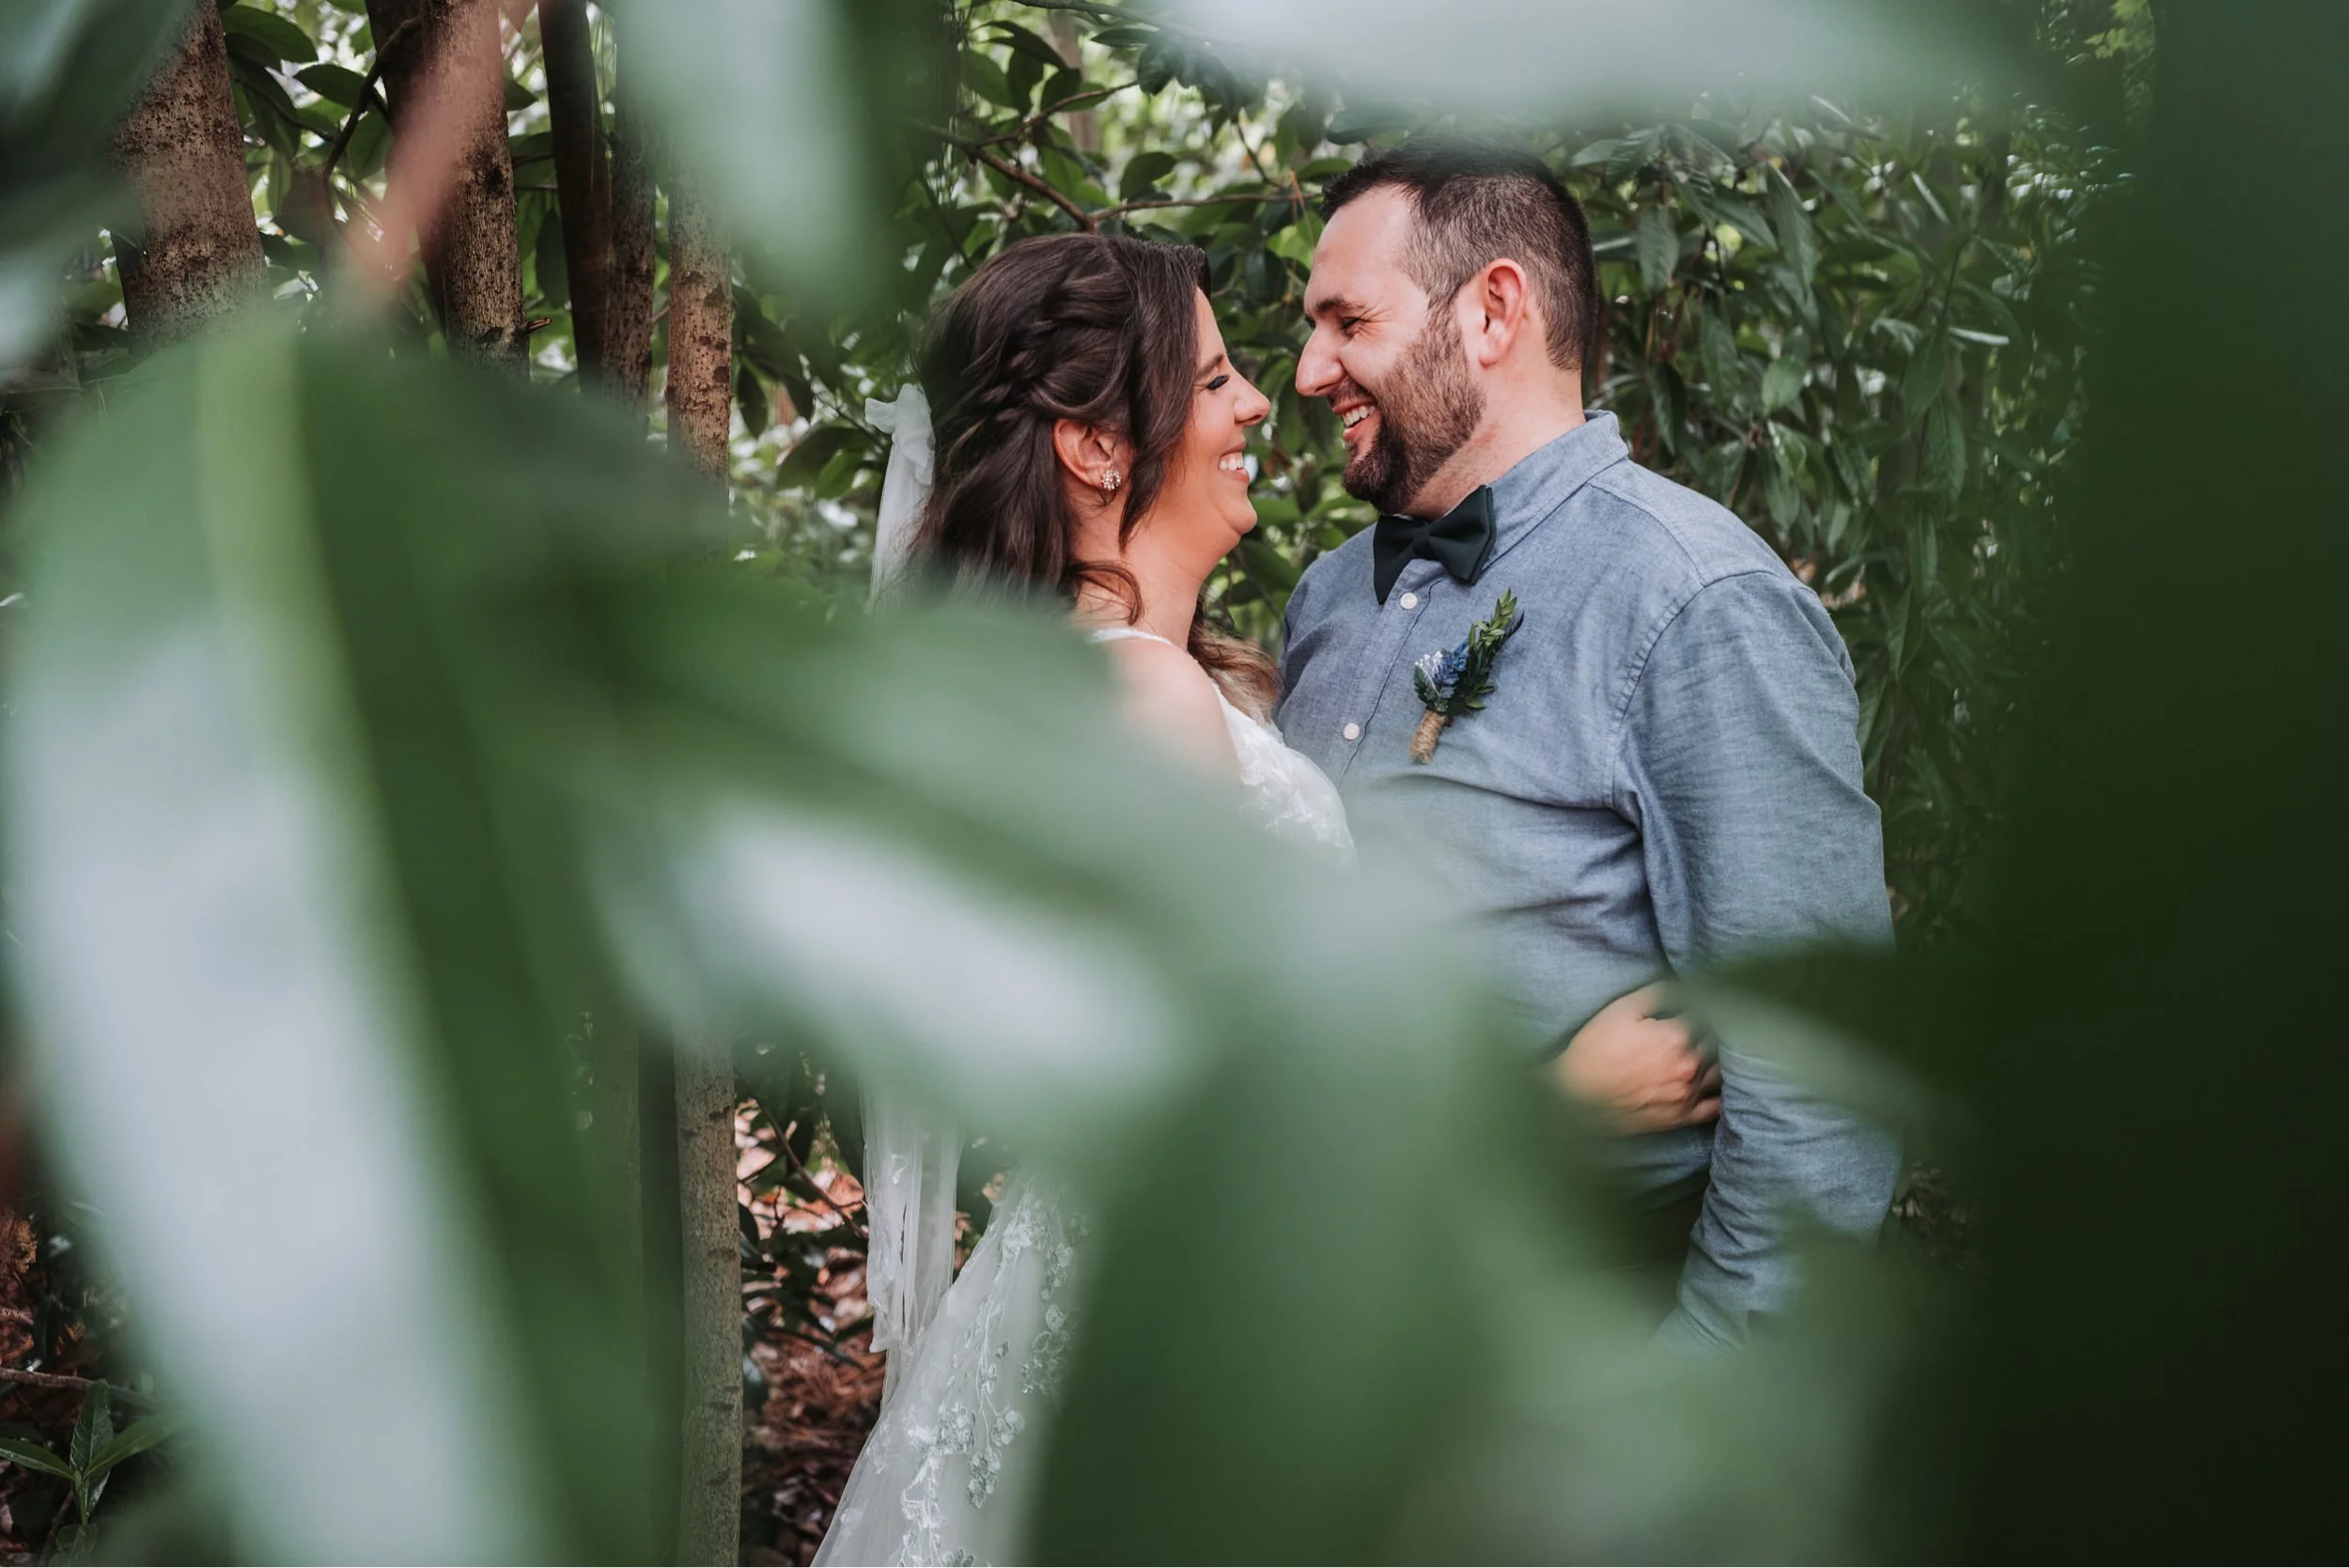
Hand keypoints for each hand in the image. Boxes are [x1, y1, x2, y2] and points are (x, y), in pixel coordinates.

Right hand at [1553, 983, 1720, 1132]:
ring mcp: (1688, 1093)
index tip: (1705, 1002)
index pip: (1708, 1014)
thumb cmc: (1595, 1050)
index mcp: (1677, 1035)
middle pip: (1719, 1043)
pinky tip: (1721, 1084)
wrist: (1576, 1097)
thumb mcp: (1620, 1010)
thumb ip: (1656, 993)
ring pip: (1723, 1072)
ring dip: (1723, 1059)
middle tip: (1716, 1024)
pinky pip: (1716, 1107)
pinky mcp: (1681, 1116)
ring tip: (1718, 1050)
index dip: (1707, 1006)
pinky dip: (1724, 1094)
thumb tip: (1681, 984)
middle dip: (1718, 1031)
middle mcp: (1690, 1065)